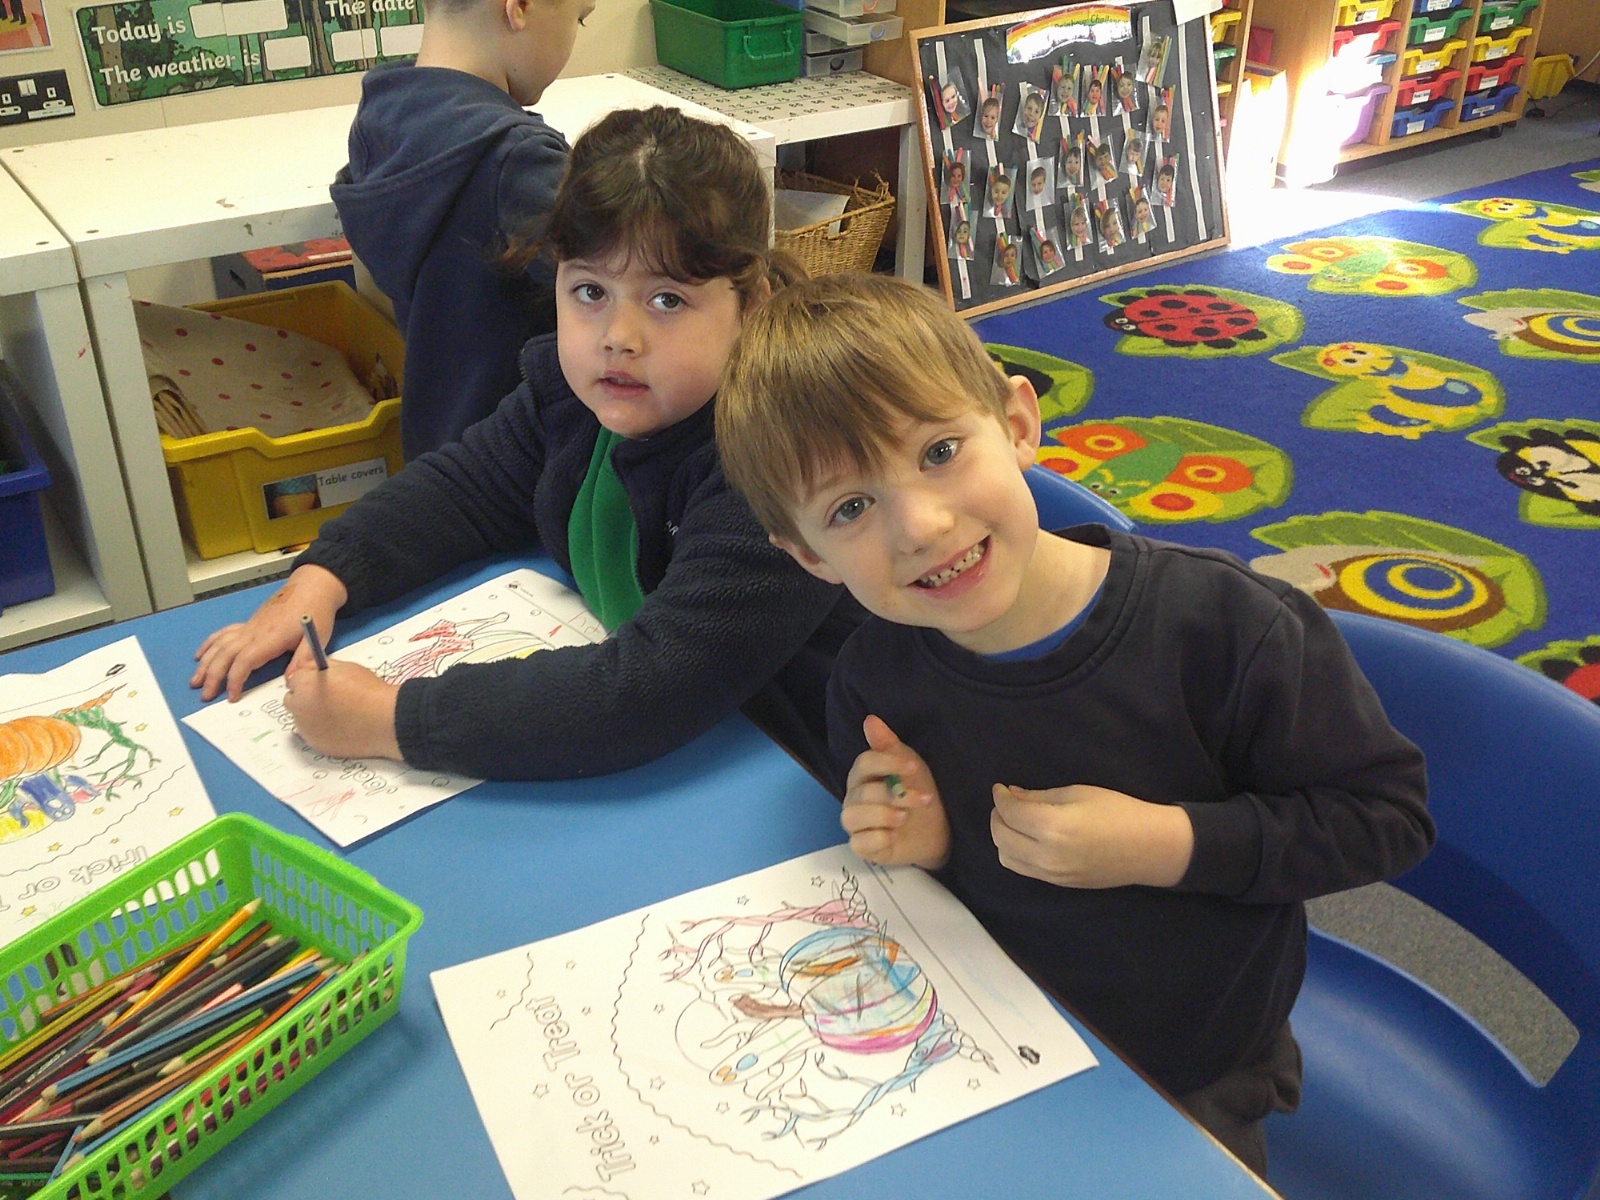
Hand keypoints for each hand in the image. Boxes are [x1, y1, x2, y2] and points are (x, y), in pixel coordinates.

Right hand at [191, 566, 348, 701]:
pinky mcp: (248, 623)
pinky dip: (209, 644)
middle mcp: (253, 632)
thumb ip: (303, 661)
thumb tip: (291, 682)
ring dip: (205, 663)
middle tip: (205, 695)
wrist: (311, 587)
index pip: (244, 661)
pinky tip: (200, 655)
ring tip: (195, 681)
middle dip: (212, 675)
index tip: (232, 696)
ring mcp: (248, 627)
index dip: (234, 680)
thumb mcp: (315, 638)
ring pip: (219, 644)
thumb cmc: (315, 612)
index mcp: (270, 638)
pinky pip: (223, 633)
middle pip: (225, 654)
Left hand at [282, 661, 402, 760]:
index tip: (320, 681)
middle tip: (326, 697)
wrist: (384, 721)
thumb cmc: (368, 691)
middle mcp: (299, 708)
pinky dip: (321, 730)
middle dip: (304, 697)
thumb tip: (312, 670)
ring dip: (311, 714)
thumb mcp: (346, 667)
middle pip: (291, 700)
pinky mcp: (317, 746)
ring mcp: (307, 730)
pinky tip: (341, 726)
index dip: (308, 679)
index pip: (294, 679)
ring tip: (337, 713)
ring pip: (301, 719)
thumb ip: (321, 668)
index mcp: (304, 685)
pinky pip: (312, 735)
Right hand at [841, 716, 949, 869]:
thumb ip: (888, 745)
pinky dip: (876, 838)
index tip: (913, 767)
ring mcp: (857, 823)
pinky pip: (858, 843)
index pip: (863, 763)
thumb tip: (870, 720)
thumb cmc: (918, 789)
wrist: (936, 827)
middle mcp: (854, 798)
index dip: (887, 763)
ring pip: (852, 817)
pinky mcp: (863, 846)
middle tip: (922, 799)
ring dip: (881, 815)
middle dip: (894, 795)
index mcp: (862, 775)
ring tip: (904, 818)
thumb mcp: (909, 764)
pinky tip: (894, 835)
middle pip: (862, 792)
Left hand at [990, 782, 1193, 888]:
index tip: (1000, 788)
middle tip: (1006, 803)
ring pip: (1007, 857)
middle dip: (997, 816)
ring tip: (1015, 821)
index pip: (1010, 813)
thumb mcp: (1077, 793)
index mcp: (1052, 827)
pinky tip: (1027, 838)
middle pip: (1001, 837)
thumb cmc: (1117, 811)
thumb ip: (1039, 796)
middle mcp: (1047, 855)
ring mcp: (1052, 874)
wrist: (1149, 848)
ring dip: (1003, 837)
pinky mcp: (1059, 884)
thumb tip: (1010, 795)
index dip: (1000, 797)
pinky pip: (1023, 869)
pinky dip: (1016, 852)